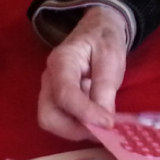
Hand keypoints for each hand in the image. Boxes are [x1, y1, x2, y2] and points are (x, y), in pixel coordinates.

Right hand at [35, 5, 127, 141]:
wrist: (98, 28)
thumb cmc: (104, 40)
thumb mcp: (111, 58)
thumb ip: (105, 88)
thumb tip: (104, 122)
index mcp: (61, 61)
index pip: (65, 94)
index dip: (85, 114)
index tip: (109, 124)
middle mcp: (49, 78)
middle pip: (48, 115)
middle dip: (74, 129)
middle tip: (102, 129)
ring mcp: (51, 91)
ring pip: (52, 122)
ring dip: (77, 131)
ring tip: (101, 126)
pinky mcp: (58, 101)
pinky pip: (62, 122)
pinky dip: (78, 129)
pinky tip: (96, 123)